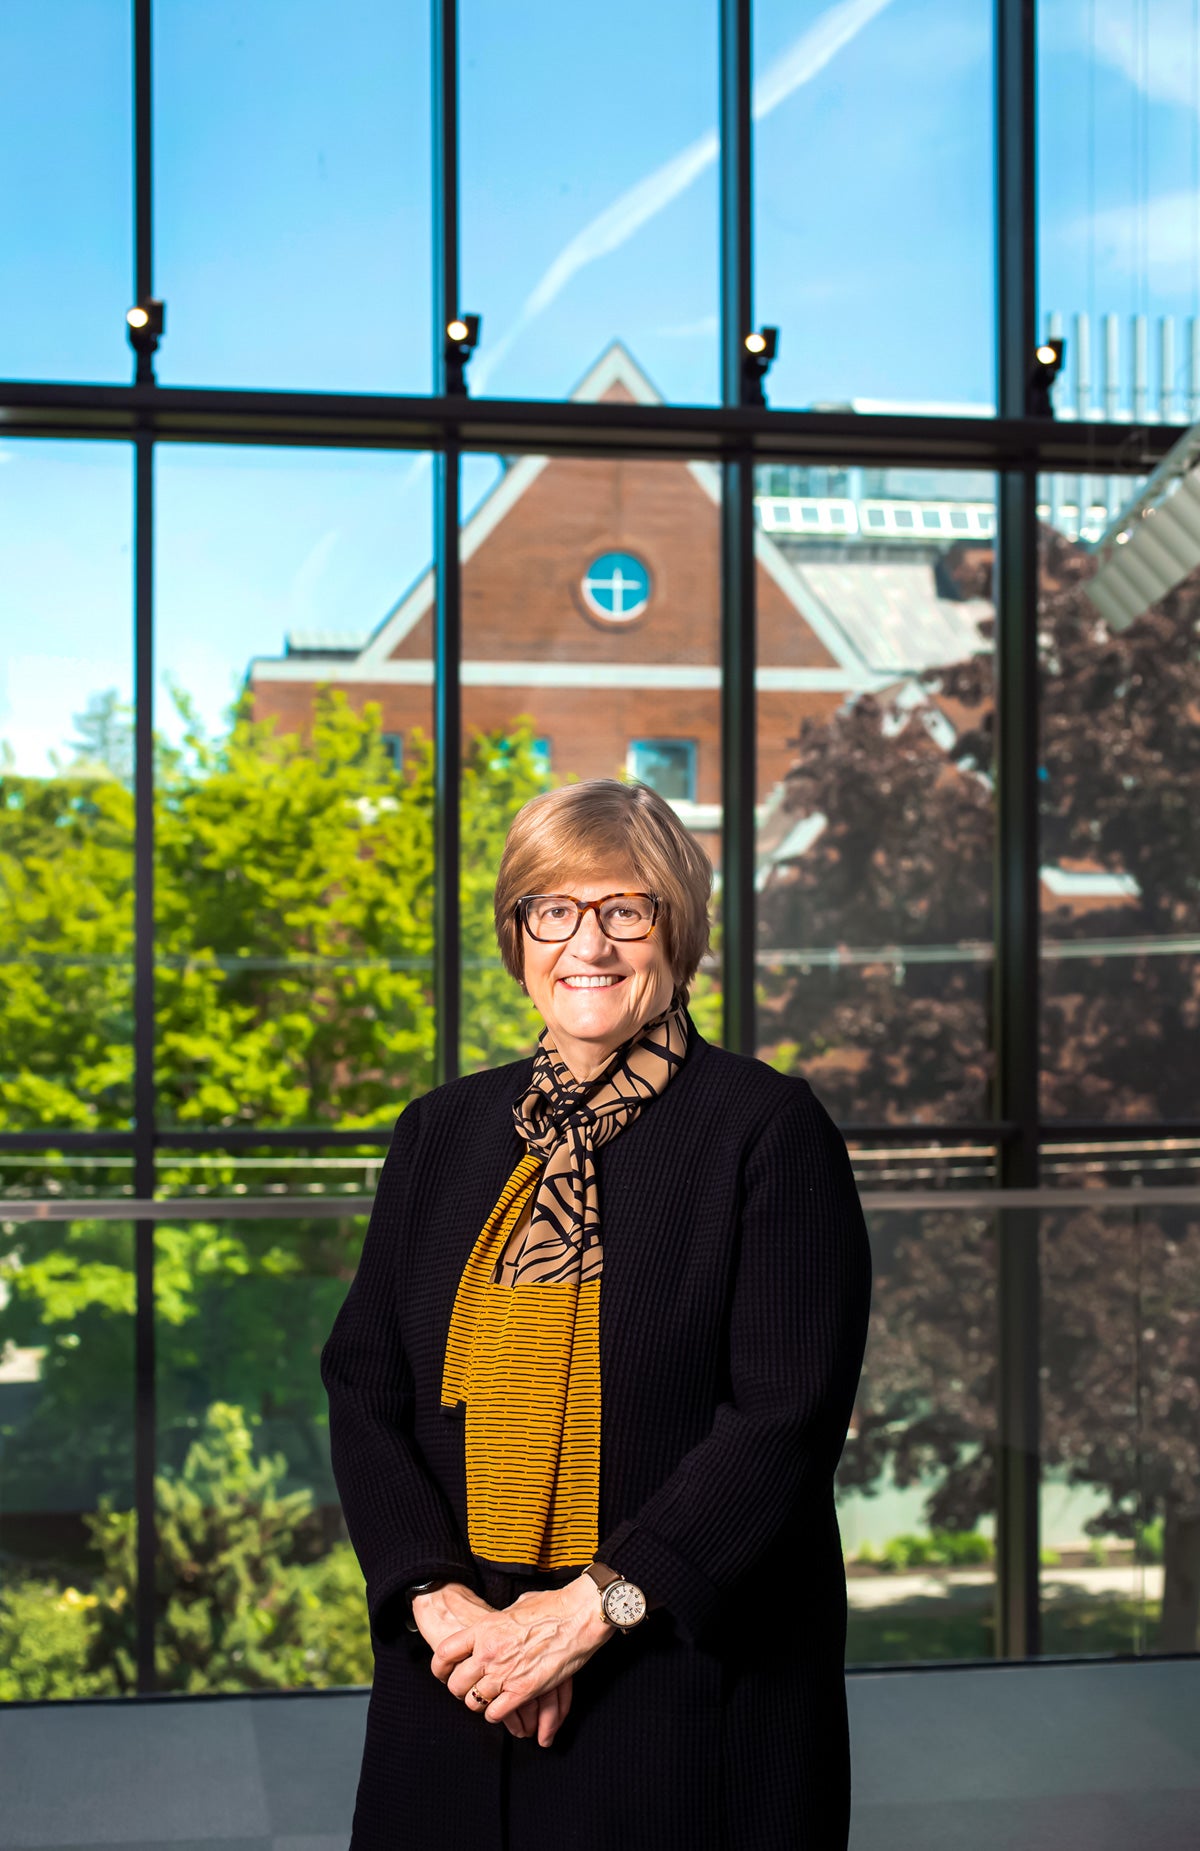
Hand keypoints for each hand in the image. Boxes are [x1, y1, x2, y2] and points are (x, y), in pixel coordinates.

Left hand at [429, 1573, 613, 1728]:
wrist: (579, 1614)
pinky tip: (503, 1708)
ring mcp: (505, 1672)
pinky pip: (496, 1713)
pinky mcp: (524, 1690)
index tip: (445, 1672)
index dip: (441, 1668)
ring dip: (479, 1704)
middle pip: (456, 1684)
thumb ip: (500, 1621)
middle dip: (460, 1690)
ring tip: (487, 1701)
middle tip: (469, 1690)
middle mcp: (489, 1652)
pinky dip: (497, 1715)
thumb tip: (498, 1624)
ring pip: (474, 1702)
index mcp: (484, 1629)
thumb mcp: (516, 1606)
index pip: (445, 1653)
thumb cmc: (553, 1606)